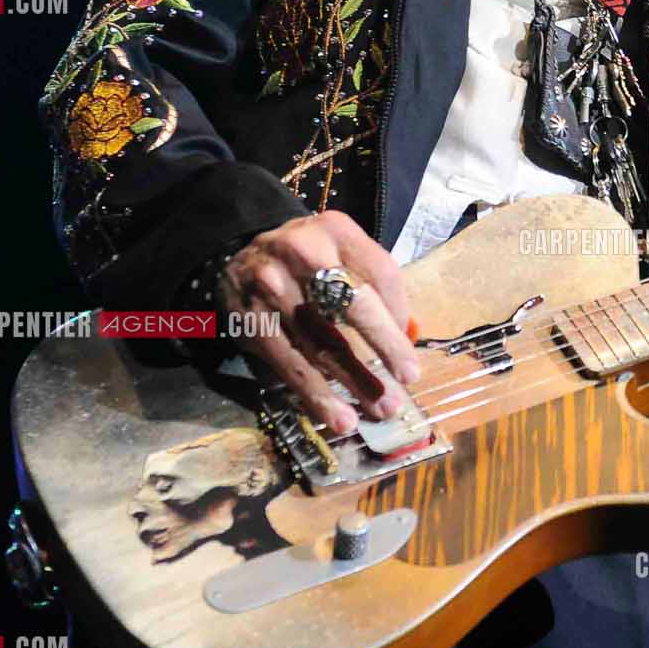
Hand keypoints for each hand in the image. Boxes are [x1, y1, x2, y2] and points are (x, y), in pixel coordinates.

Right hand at [216, 210, 420, 435]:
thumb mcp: (341, 251)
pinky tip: (337, 416)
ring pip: (321, 341)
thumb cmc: (307, 259)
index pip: (381, 272)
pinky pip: (289, 363)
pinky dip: (315, 393)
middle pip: (352, 302)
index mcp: (336, 230)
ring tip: (380, 410)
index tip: (411, 343)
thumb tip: (409, 335)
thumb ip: (375, 285)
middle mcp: (303, 252)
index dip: (400, 312)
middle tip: (407, 378)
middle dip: (384, 344)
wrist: (237, 254)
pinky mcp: (251, 320)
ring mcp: (272, 286)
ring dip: (353, 380)